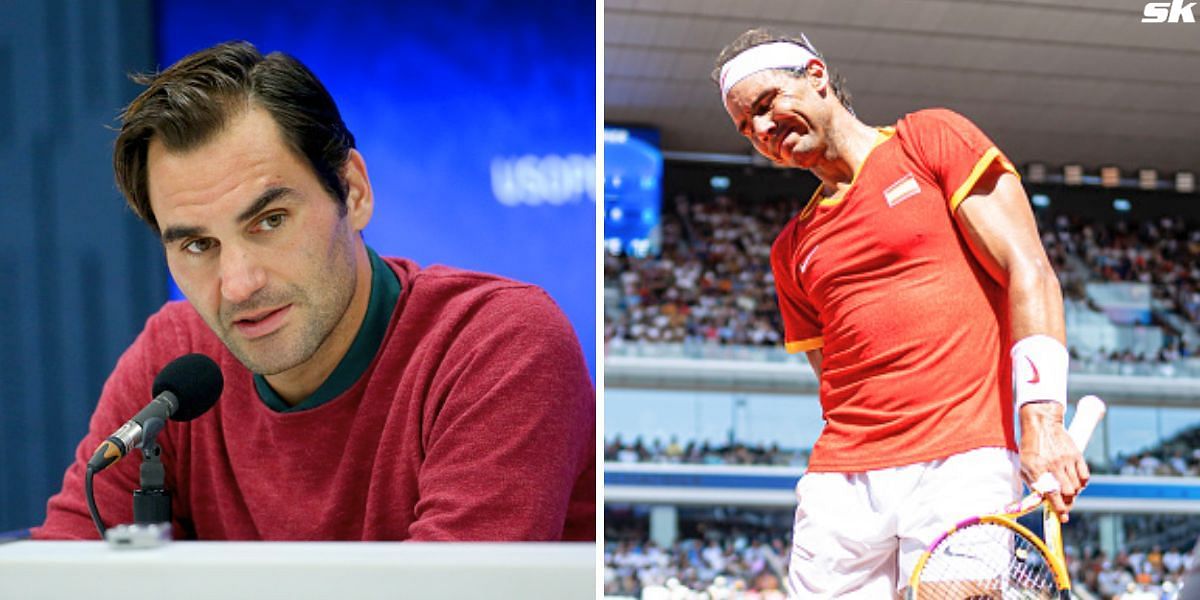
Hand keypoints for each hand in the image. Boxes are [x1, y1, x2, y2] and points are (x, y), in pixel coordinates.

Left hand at [1018, 402, 1089, 521]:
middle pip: (1068, 492)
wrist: (1041, 423)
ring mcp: (1066, 460)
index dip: (1058, 508)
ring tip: (1068, 491)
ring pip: (1077, 486)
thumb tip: (1040, 500)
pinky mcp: (1077, 455)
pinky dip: (1082, 483)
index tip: (1063, 518)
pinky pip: (1085, 476)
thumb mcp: (1023, 463)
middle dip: (1067, 502)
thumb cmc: (1030, 445)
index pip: (1051, 493)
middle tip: (1065, 504)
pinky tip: (1076, 482)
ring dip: (1074, 493)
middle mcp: (1053, 465)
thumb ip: (1031, 481)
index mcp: (1037, 468)